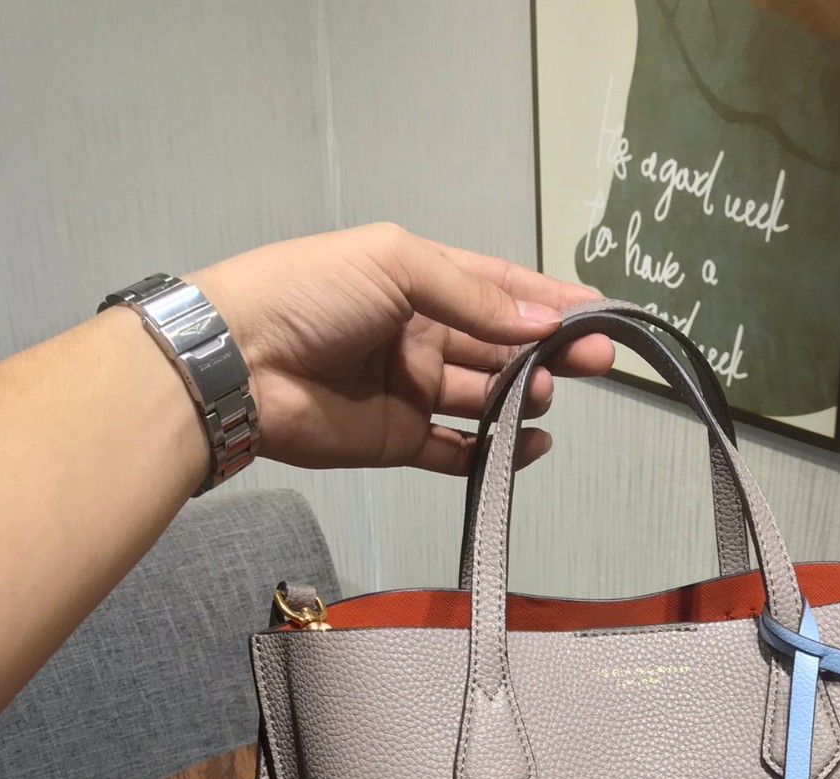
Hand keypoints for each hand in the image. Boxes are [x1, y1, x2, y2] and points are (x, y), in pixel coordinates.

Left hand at [193, 225, 613, 474]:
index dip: (548, 300)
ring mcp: (411, 390)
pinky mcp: (398, 441)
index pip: (498, 287)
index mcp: (418, 281)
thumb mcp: (396, 265)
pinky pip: (459, 451)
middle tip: (595, 363)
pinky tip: (529, 445)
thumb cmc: (309, 293)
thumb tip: (543, 321)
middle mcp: (419, 334)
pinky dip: (496, 452)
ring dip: (522, 396)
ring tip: (540, 394)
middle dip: (549, 351)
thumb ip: (472, 295)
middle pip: (500, 344)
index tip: (599, 314)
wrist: (240, 364)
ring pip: (485, 397)